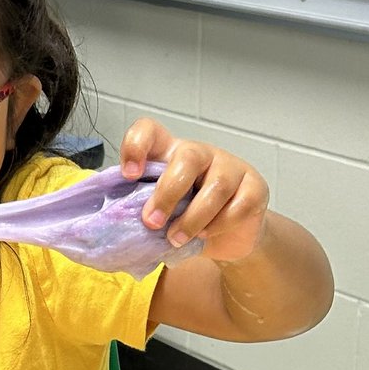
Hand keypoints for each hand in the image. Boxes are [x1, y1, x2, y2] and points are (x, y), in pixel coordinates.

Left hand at [119, 118, 268, 261]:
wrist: (228, 237)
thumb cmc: (185, 217)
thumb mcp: (160, 210)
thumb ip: (141, 208)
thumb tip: (113, 223)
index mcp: (169, 152)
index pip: (150, 131)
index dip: (136, 146)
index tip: (128, 174)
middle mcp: (200, 153)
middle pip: (187, 157)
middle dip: (167, 193)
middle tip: (152, 222)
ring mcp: (231, 167)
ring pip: (215, 186)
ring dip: (192, 218)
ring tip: (175, 238)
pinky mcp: (255, 187)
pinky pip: (238, 206)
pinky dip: (218, 225)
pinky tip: (205, 235)